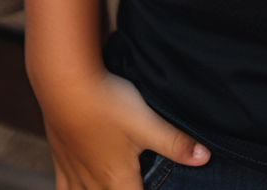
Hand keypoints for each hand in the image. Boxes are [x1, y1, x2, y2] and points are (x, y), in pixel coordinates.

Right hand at [32, 67, 210, 189]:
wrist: (64, 86)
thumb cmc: (107, 105)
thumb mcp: (147, 123)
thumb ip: (175, 143)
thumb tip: (205, 157)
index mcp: (118, 180)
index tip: (156, 189)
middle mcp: (93, 184)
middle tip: (137, 184)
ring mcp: (74, 172)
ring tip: (111, 185)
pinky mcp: (61, 158)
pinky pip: (63, 188)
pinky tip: (78, 187)